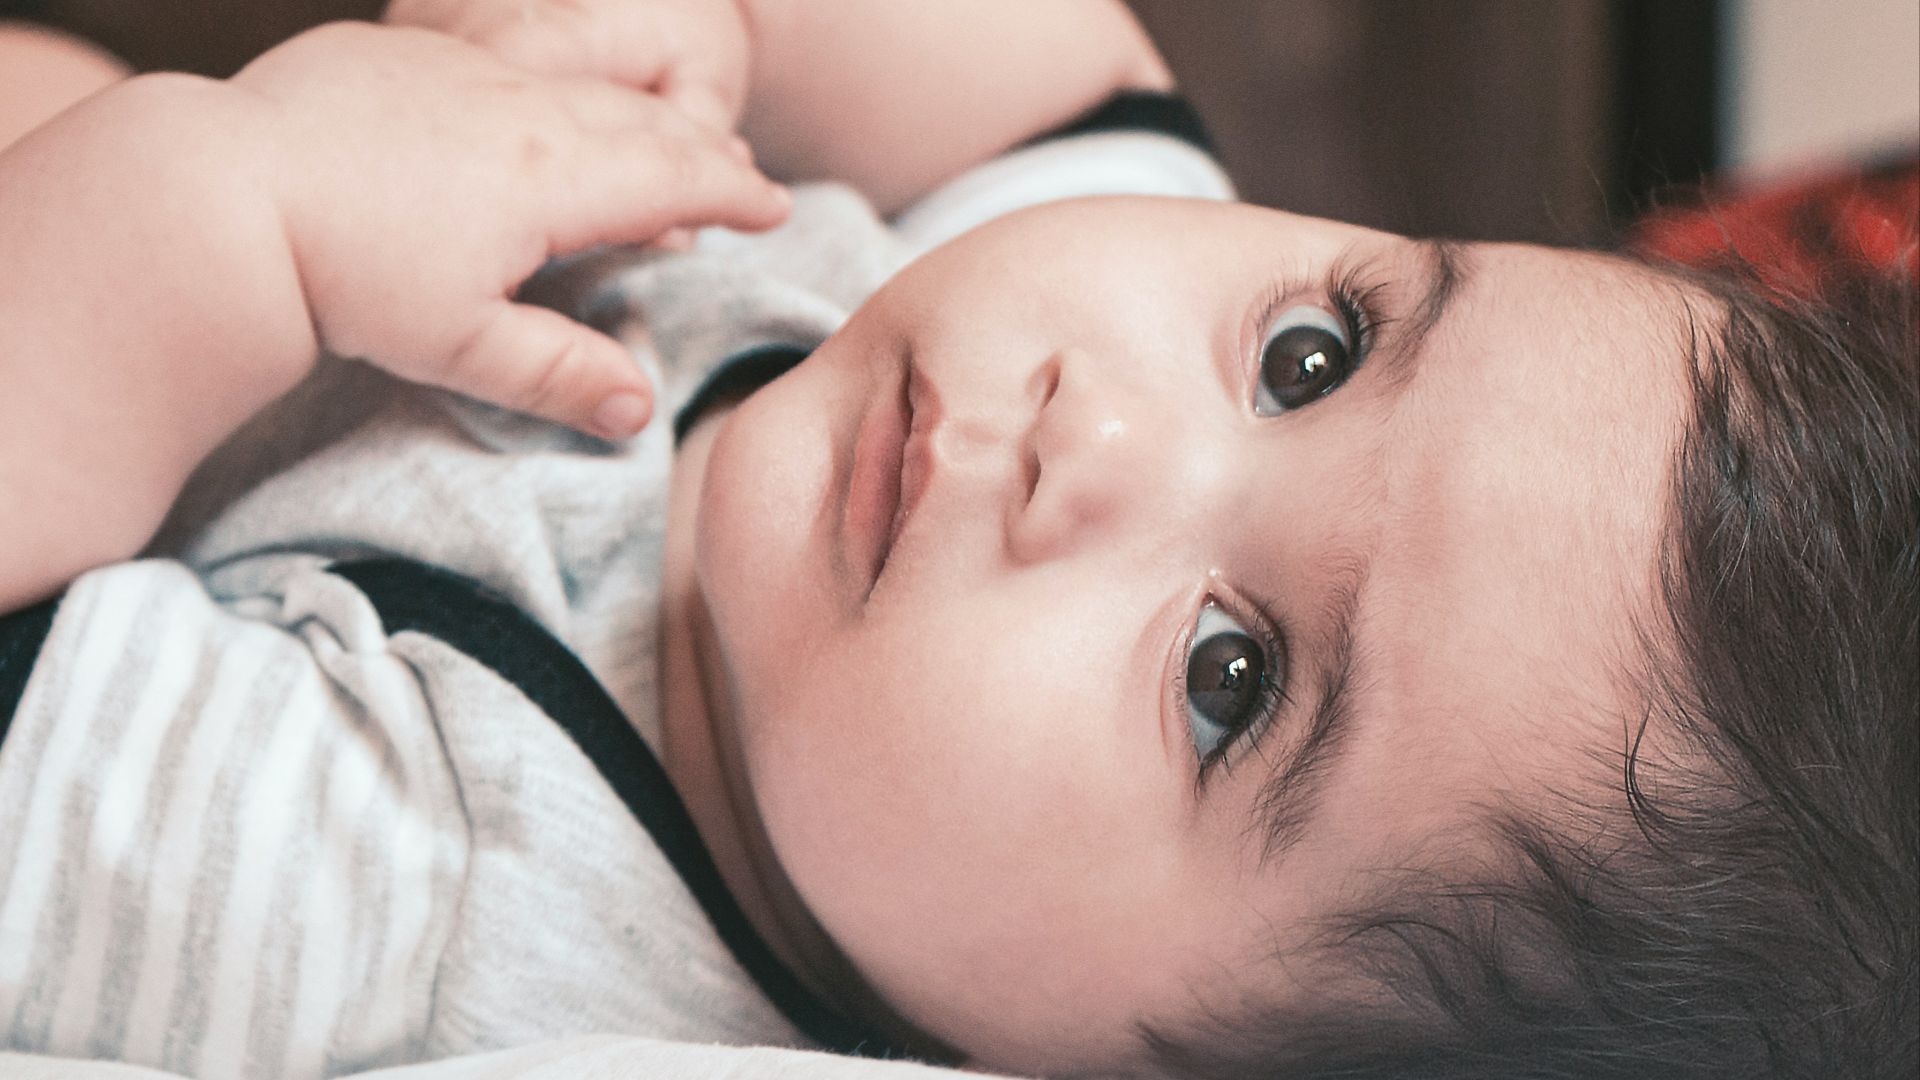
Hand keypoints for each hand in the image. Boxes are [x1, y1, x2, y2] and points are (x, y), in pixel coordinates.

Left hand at [235, 22, 788, 436]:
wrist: (223, 195)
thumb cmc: (346, 279)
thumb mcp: (463, 347)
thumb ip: (560, 377)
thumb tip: (643, 414)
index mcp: (551, 179)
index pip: (672, 180)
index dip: (732, 196)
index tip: (774, 208)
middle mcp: (521, 109)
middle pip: (638, 122)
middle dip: (698, 149)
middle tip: (736, 171)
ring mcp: (460, 69)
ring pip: (575, 83)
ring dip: (631, 111)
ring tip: (656, 135)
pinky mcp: (400, 52)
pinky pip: (501, 59)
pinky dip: (549, 84)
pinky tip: (542, 105)